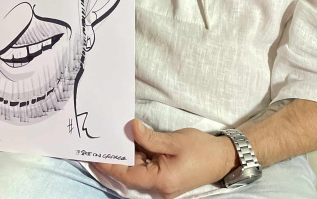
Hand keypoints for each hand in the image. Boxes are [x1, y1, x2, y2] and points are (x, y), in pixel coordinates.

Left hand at [93, 120, 237, 198]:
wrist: (223, 158)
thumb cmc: (201, 149)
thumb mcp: (173, 140)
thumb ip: (149, 138)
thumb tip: (130, 128)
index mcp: (161, 181)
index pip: (127, 175)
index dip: (109, 164)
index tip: (94, 154)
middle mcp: (159, 188)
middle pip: (130, 174)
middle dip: (114, 159)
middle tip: (98, 143)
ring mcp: (162, 185)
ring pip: (137, 171)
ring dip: (125, 156)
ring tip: (109, 140)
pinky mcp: (165, 178)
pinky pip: (146, 169)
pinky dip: (137, 157)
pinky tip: (128, 142)